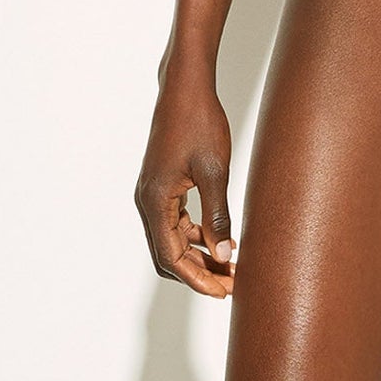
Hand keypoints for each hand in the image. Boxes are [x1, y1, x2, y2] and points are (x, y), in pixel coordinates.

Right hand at [136, 67, 236, 295]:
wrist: (185, 89)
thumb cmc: (199, 123)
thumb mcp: (215, 172)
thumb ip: (218, 216)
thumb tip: (224, 255)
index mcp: (155, 200)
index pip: (171, 257)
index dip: (197, 278)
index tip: (224, 291)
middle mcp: (147, 201)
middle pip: (168, 254)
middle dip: (199, 273)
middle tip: (232, 284)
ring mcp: (153, 194)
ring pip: (172, 240)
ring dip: (199, 256)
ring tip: (232, 266)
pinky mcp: (162, 186)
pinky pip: (175, 222)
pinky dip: (196, 236)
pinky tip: (222, 239)